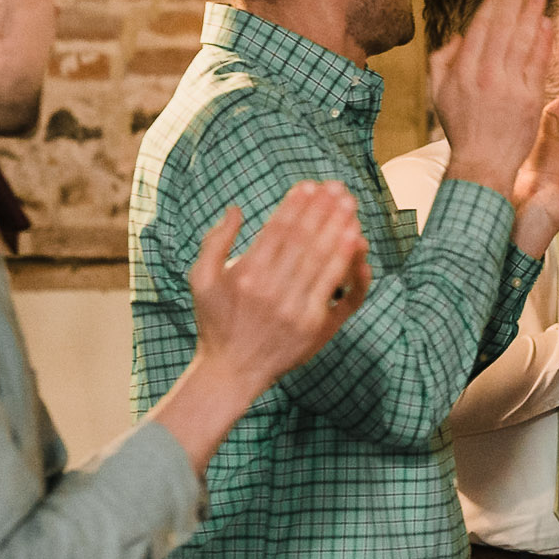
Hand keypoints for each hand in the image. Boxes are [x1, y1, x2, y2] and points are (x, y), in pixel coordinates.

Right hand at [190, 181, 370, 388]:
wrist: (231, 372)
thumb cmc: (216, 322)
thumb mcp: (200, 280)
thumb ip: (215, 241)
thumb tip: (236, 208)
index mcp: (245, 274)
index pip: (277, 230)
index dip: (296, 205)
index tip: (309, 185)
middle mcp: (272, 290)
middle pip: (304, 241)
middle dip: (322, 210)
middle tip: (338, 187)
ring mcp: (296, 309)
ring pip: (323, 261)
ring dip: (339, 230)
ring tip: (350, 206)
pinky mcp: (316, 326)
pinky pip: (339, 291)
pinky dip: (350, 266)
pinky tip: (358, 244)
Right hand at [431, 0, 550, 198]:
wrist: (482, 164)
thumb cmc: (461, 127)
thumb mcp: (440, 93)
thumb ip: (443, 60)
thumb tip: (459, 34)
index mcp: (462, 71)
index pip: (480, 27)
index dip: (494, 4)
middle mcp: (485, 75)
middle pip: (504, 28)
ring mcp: (509, 87)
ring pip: (523, 41)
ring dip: (533, 14)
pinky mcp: (530, 99)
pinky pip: (538, 63)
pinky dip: (543, 42)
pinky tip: (547, 24)